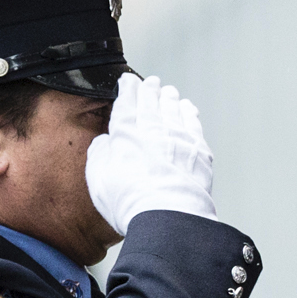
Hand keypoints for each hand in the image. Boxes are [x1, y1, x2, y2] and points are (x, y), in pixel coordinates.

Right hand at [86, 72, 216, 237]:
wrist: (168, 215)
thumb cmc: (131, 200)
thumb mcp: (98, 175)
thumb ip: (100, 153)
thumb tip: (105, 143)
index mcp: (127, 131)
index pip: (127, 102)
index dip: (128, 88)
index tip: (128, 81)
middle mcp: (155, 129)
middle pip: (152, 102)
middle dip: (150, 90)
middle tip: (151, 82)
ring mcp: (179, 138)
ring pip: (175, 109)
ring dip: (170, 99)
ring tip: (169, 93)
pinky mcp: (199, 151)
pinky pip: (194, 124)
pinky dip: (190, 114)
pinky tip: (188, 110)